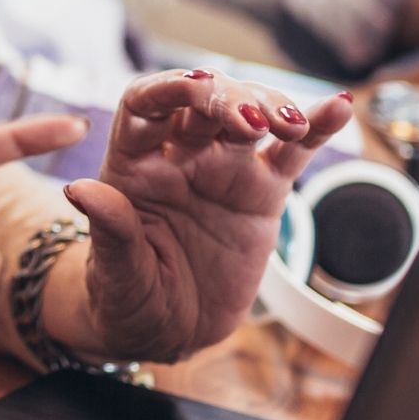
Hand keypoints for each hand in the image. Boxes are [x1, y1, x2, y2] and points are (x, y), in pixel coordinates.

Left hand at [64, 70, 349, 363]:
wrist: (170, 334)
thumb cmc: (128, 299)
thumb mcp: (115, 273)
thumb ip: (110, 230)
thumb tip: (81, 190)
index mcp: (132, 162)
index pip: (144, 103)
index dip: (168, 87)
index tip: (196, 85)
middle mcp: (178, 154)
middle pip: (201, 101)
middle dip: (227, 99)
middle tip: (251, 122)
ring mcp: (222, 170)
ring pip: (248, 117)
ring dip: (270, 108)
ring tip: (289, 126)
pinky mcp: (262, 193)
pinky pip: (290, 154)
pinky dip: (315, 129)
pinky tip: (338, 109)